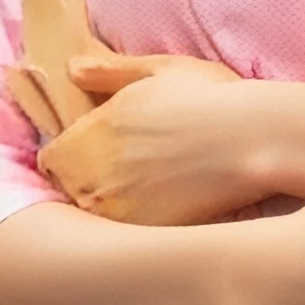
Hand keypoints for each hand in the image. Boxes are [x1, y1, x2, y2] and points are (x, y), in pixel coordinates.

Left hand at [38, 53, 250, 225]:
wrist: (252, 140)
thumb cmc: (210, 98)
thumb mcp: (162, 69)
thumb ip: (110, 70)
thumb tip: (71, 67)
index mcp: (89, 134)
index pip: (52, 158)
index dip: (73, 152)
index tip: (99, 148)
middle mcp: (91, 178)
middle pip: (69, 189)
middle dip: (89, 180)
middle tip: (129, 167)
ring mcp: (113, 212)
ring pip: (92, 214)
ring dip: (109, 203)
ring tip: (148, 187)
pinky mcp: (138, 235)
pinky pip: (121, 236)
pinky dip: (134, 224)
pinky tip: (164, 205)